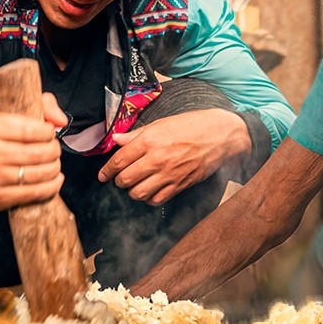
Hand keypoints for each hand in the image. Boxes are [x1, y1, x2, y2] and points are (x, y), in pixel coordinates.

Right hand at [0, 93, 66, 209]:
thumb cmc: (1, 138)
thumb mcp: (15, 112)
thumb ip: (44, 105)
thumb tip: (61, 122)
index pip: (32, 130)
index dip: (48, 132)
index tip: (50, 133)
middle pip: (38, 153)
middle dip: (54, 151)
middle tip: (54, 150)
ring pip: (39, 174)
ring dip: (54, 169)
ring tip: (54, 164)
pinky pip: (34, 193)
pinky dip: (51, 187)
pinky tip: (54, 179)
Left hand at [98, 108, 249, 205]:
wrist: (220, 135)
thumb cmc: (192, 126)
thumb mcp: (161, 123)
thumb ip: (136, 135)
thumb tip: (116, 140)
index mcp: (149, 141)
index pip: (118, 161)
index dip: (107, 171)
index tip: (103, 175)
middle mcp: (156, 159)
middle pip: (125, 179)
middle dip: (118, 181)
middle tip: (119, 178)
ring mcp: (168, 174)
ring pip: (138, 193)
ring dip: (132, 191)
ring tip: (133, 185)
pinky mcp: (180, 185)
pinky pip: (157, 200)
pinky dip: (149, 199)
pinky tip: (149, 191)